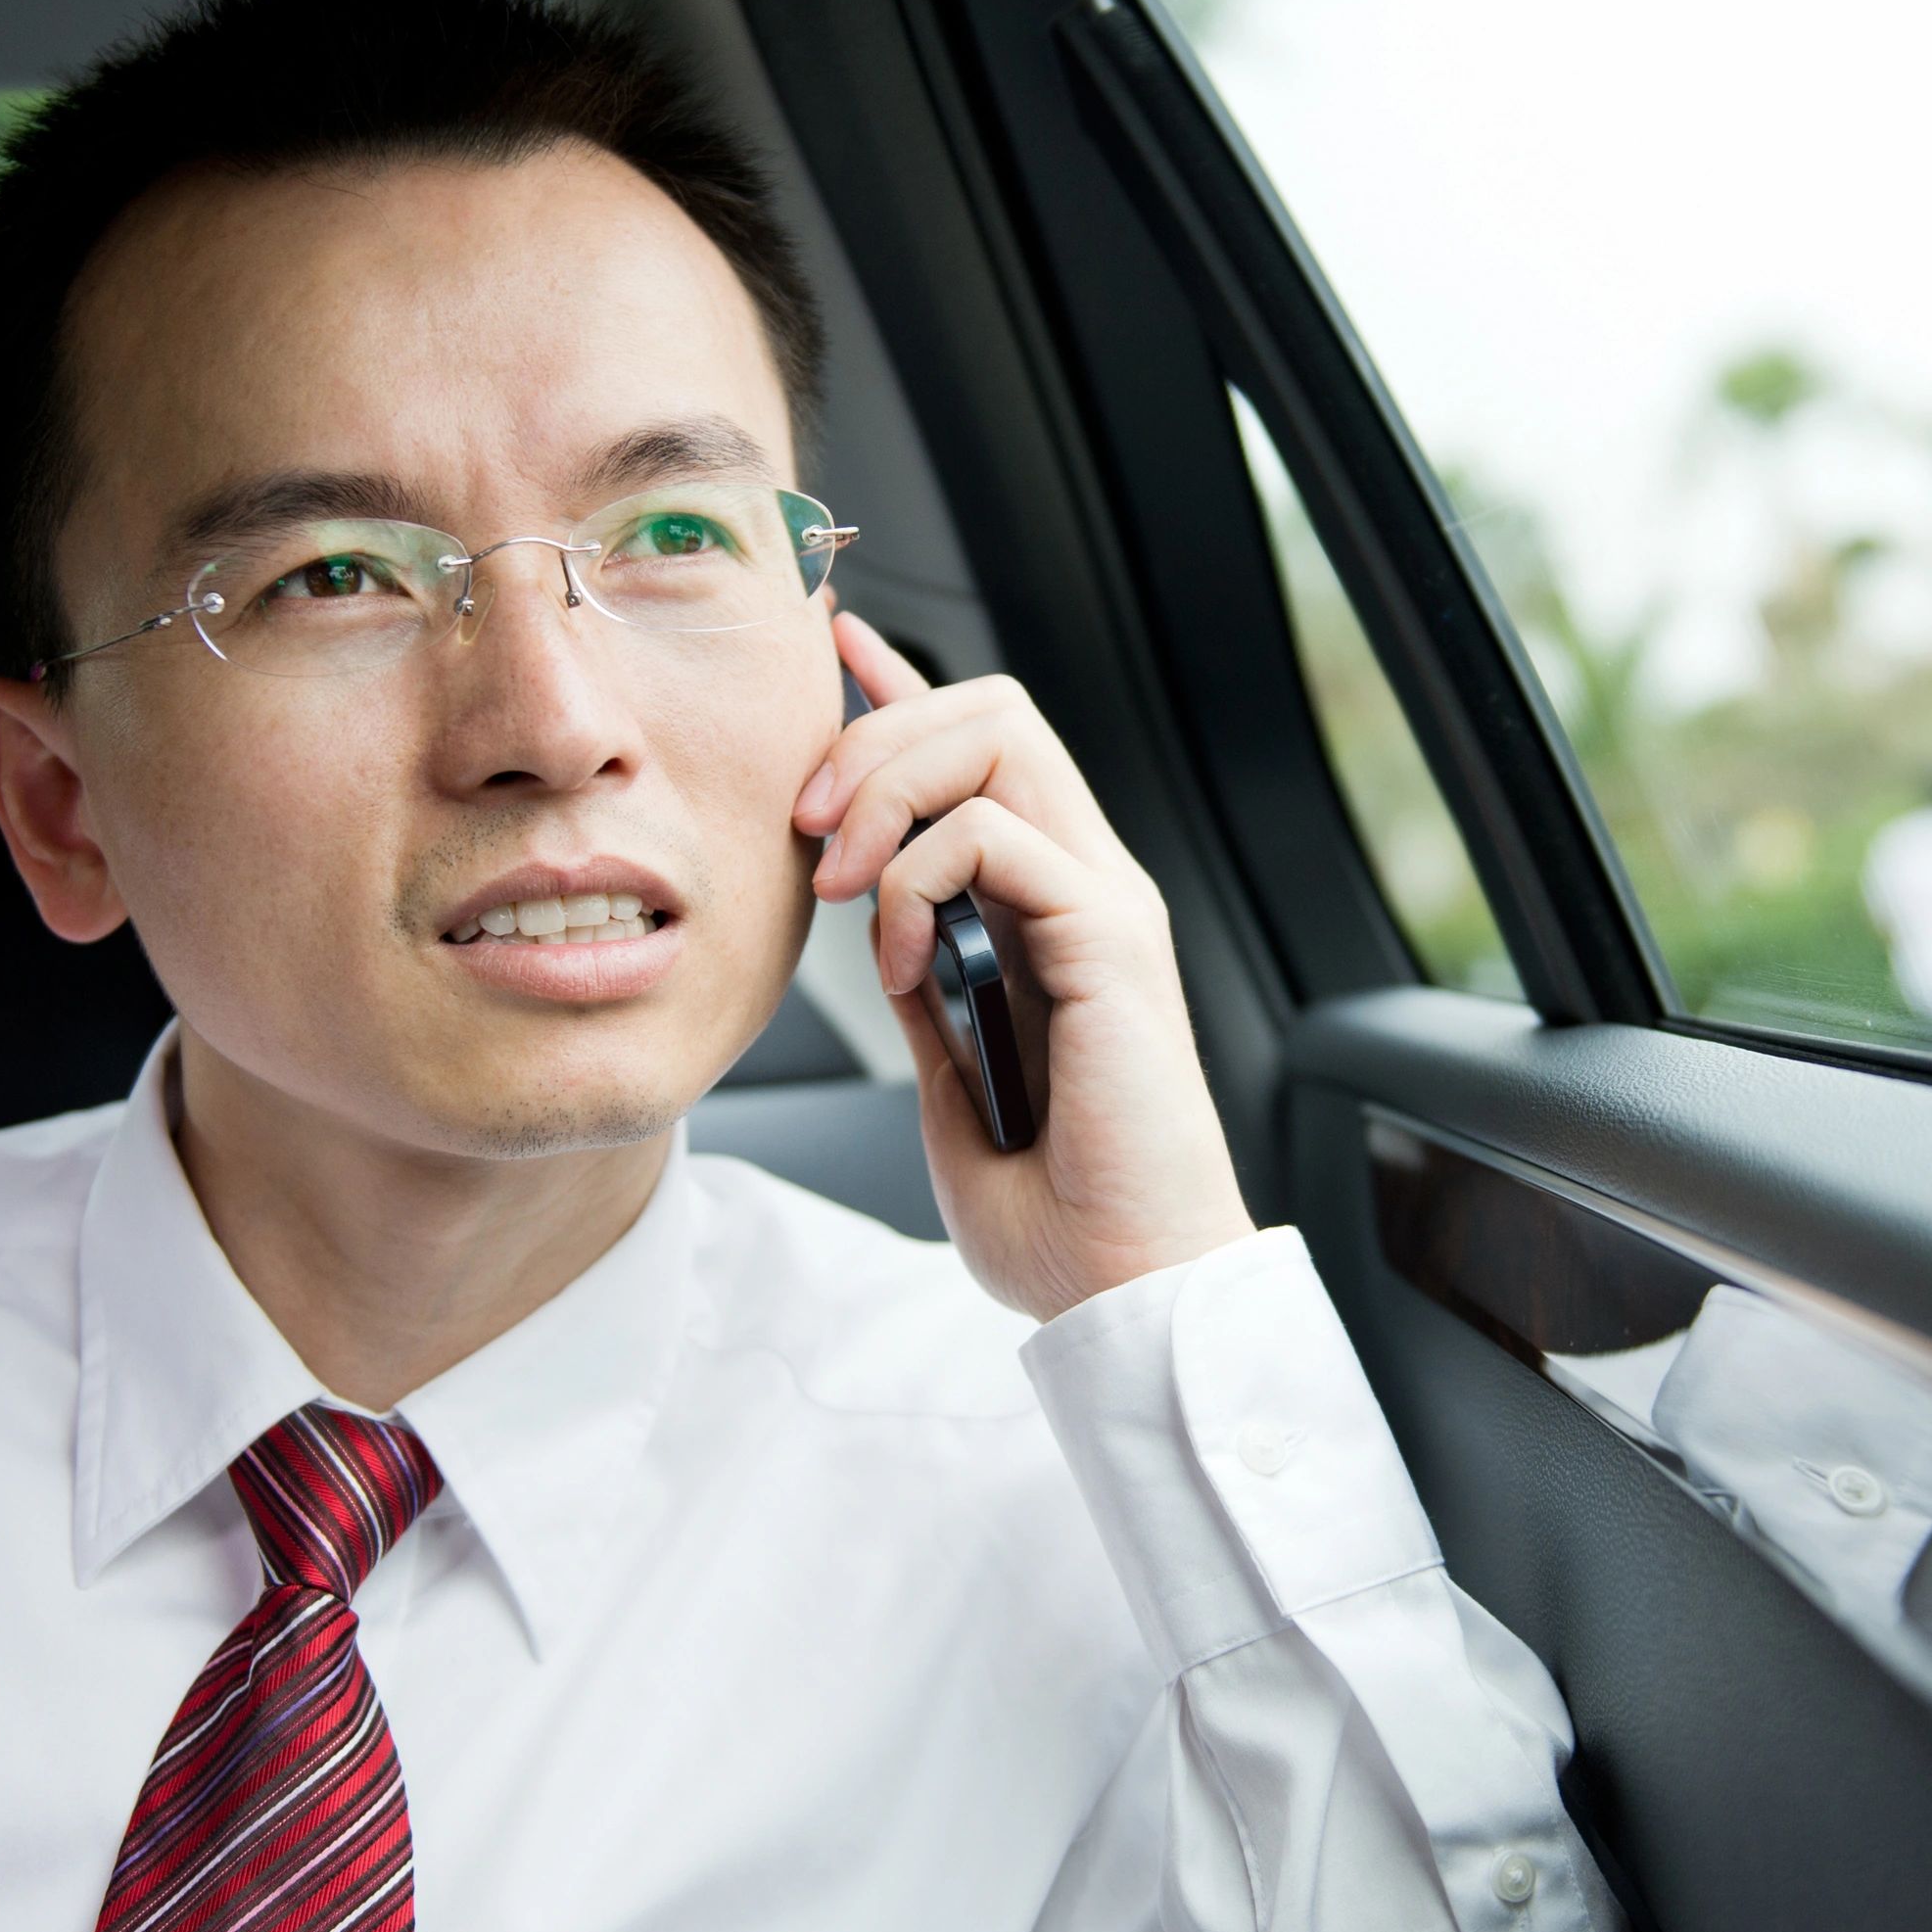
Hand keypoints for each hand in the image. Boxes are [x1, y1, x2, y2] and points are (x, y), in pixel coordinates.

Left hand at [795, 610, 1257, 1322]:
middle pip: (992, 707)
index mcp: (1052, 910)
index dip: (906, 687)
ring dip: (888, 788)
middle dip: (875, 733)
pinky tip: (908, 960)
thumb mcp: (952, 1073)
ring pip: (998, 734)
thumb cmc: (1055, 1207)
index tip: (838, 646)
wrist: (1123, 1285)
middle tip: (809, 829)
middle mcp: (1086, 884)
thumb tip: (874, 912)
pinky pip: (995, 834)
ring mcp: (1104, 902)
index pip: (986, 749)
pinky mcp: (1109, 937)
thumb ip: (929, 982)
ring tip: (844, 888)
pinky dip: (921, 878)